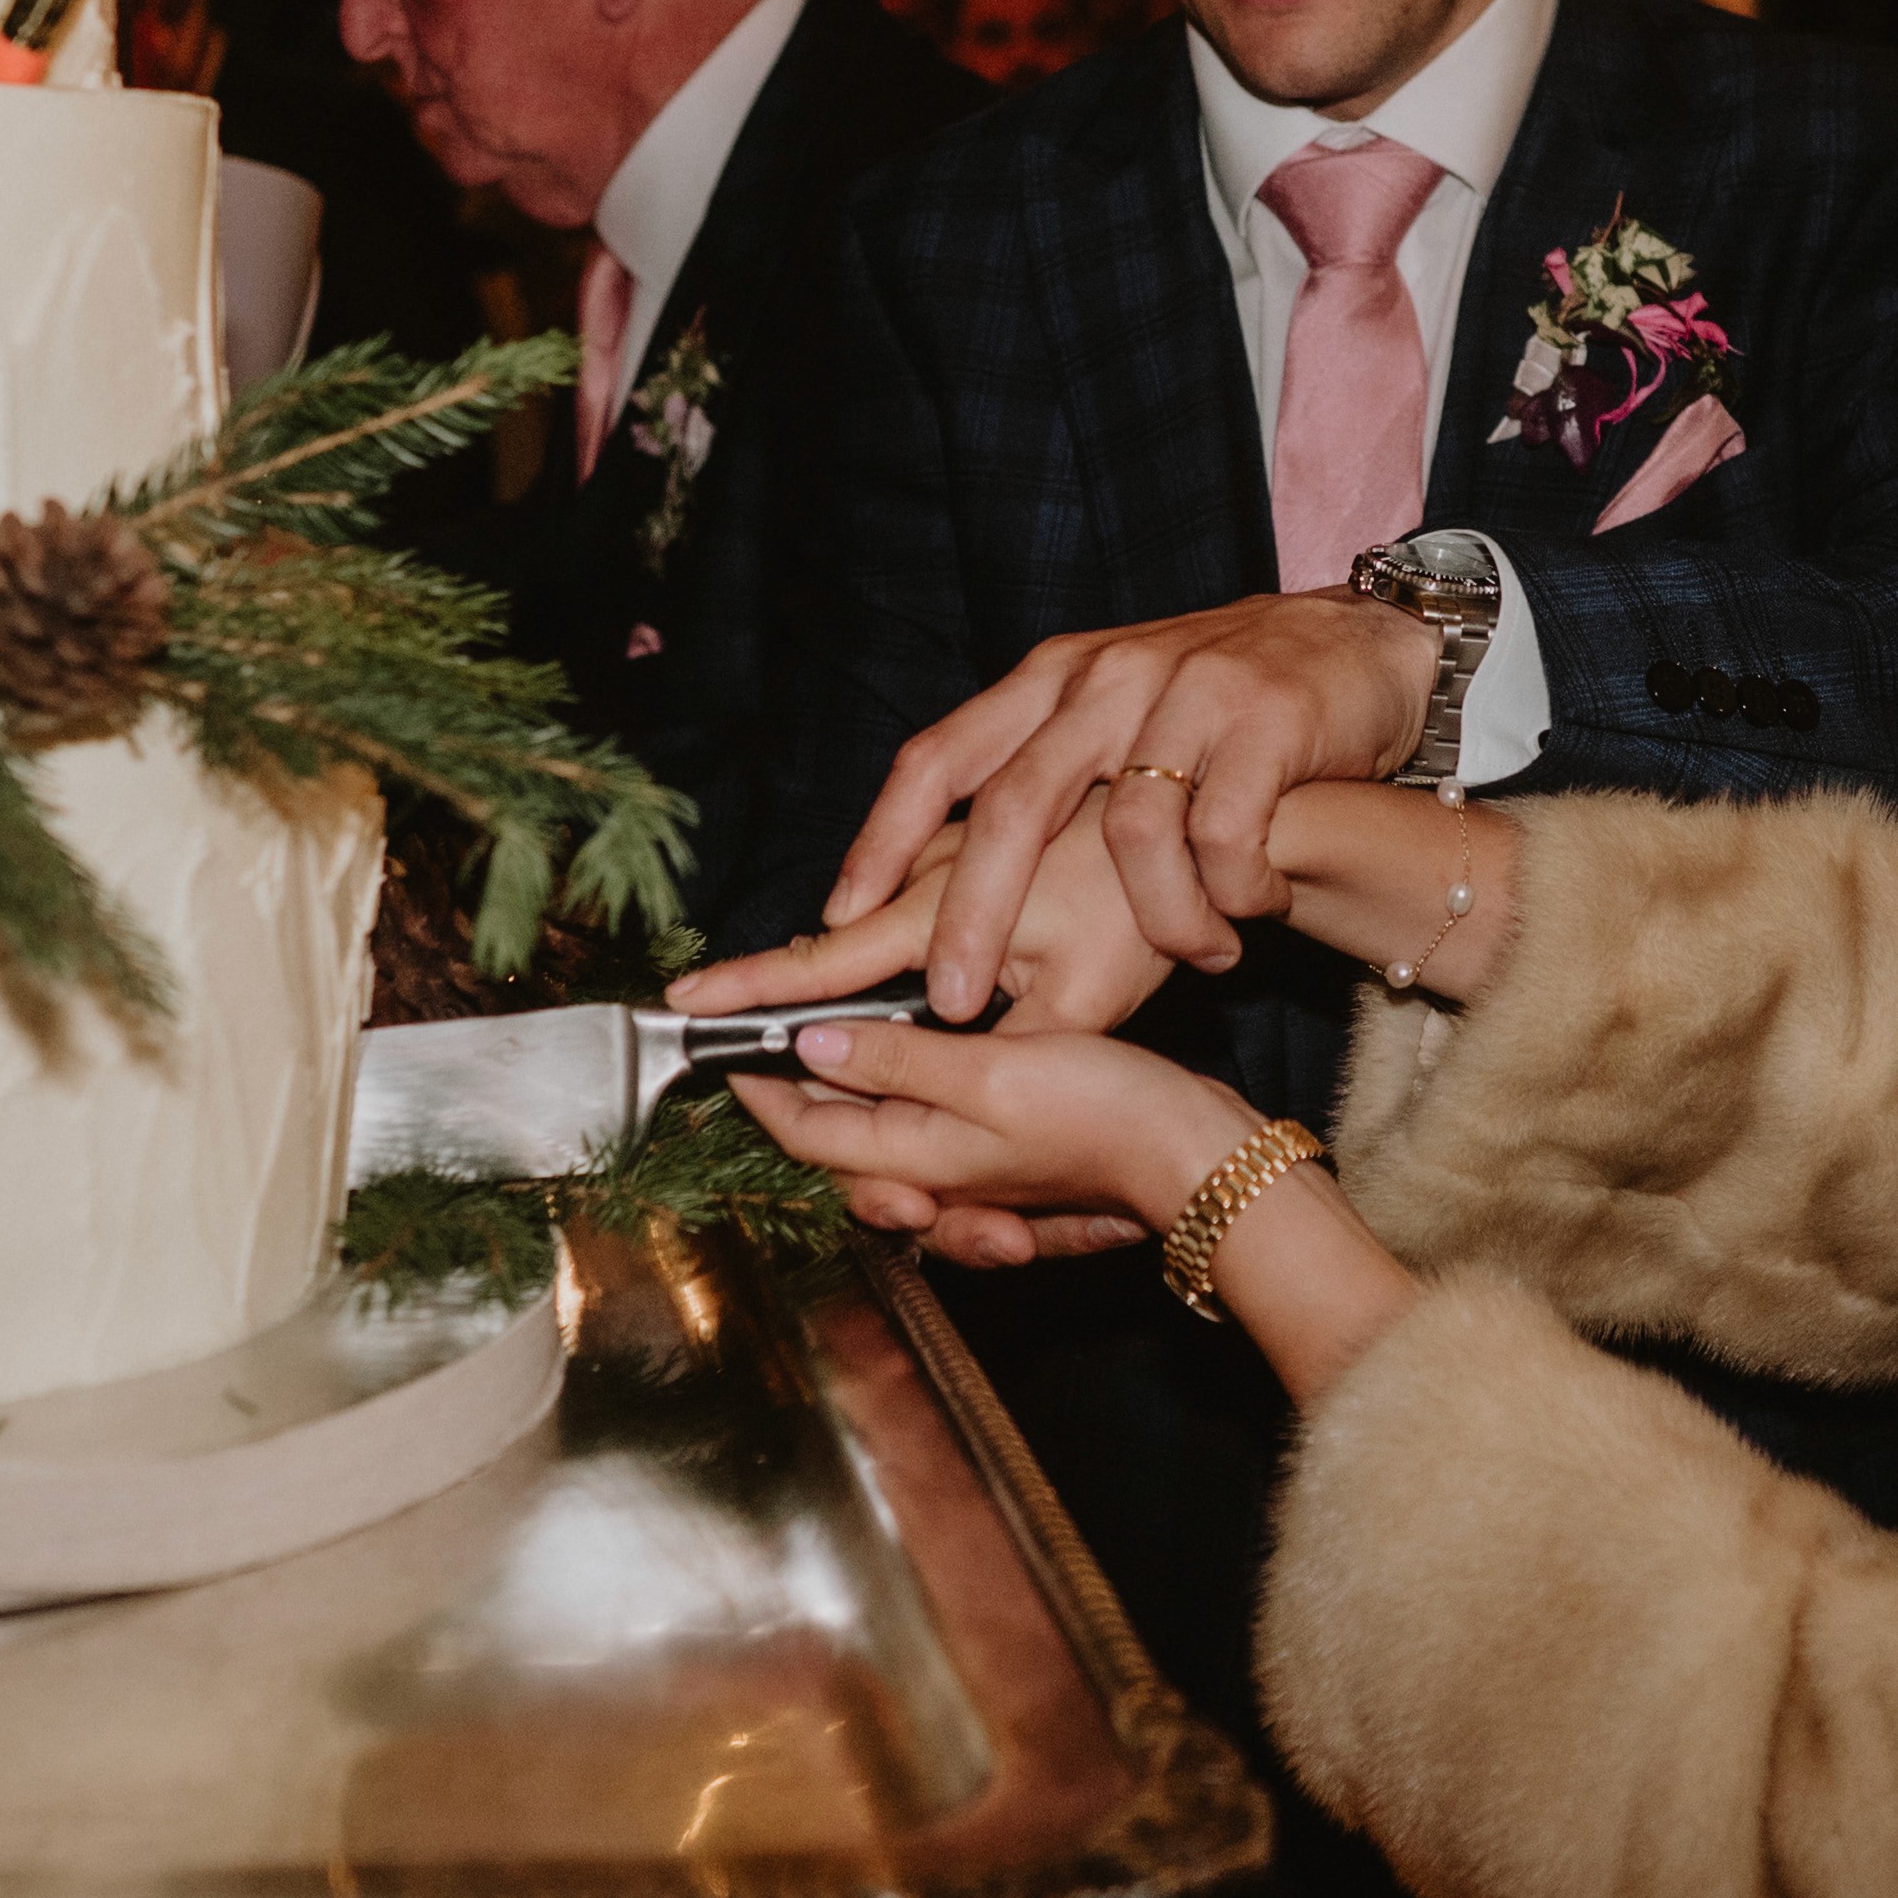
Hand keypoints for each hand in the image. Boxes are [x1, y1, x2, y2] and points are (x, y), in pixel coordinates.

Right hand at [681, 811, 1185, 1036]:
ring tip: (809, 976)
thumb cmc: (1153, 915)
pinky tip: (905, 926)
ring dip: (848, 936)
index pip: (823, 960)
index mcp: (942, 904)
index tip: (684, 1002)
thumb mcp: (1076, 1010)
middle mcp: (937, 857)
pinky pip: (920, 865)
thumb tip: (893, 1081)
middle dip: (782, 968)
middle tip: (722, 1002)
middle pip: (839, 924)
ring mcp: (964, 831)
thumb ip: (975, 1053)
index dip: (750, 988)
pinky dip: (895, 900)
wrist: (1213, 820)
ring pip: (881, 892)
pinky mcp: (994, 816)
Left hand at [733, 1016, 1251, 1272]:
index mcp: (918, 1159)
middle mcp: (937, 1178)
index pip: (808, 1132)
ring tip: (839, 1048)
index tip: (730, 1043)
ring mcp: (974, 1173)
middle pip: (840, 1142)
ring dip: (858, 1102)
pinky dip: (915, 1113)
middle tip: (777, 1036)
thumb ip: (895, 1058)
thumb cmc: (1104, 1113)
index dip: (761, 1087)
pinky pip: (938, 1145)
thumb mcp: (985, 1070)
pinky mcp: (1010, 1157)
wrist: (1196, 1153)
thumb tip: (811, 1040)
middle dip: (801, 1098)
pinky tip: (924, 1068)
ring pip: (887, 1141)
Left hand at [826, 592, 1435, 1015]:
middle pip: (1015, 803)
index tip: (837, 917)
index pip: (940, 755)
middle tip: (951, 1005)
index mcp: (1054, 681)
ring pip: (1135, 835)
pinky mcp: (1268, 721)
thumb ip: (1042, 778)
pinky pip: (1226, 838)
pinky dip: (1231, 894)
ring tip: (1192, 955)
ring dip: (1157, 920)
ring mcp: (1188, 694)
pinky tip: (1249, 909)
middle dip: (973, 915)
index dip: (881, 838)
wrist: (1361, 645)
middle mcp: (1107, 679)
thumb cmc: (1223, 707)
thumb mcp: (1114, 719)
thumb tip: (939, 884)